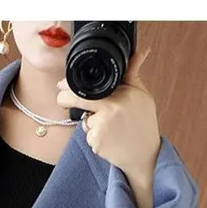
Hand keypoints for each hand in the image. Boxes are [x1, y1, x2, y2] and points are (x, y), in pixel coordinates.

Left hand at [56, 47, 160, 186]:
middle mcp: (110, 109)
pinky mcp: (96, 142)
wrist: (144, 154)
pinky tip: (109, 138)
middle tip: (62, 99)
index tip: (62, 85)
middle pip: (77, 100)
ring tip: (111, 127)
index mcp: (120, 94)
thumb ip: (133, 74)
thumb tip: (139, 52)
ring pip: (85, 120)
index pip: (90, 86)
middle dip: (65, 99)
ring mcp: (101, 126)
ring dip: (91, 122)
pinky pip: (88, 135)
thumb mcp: (142, 95)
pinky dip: (95, 136)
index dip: (71, 85)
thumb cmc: (144, 123)